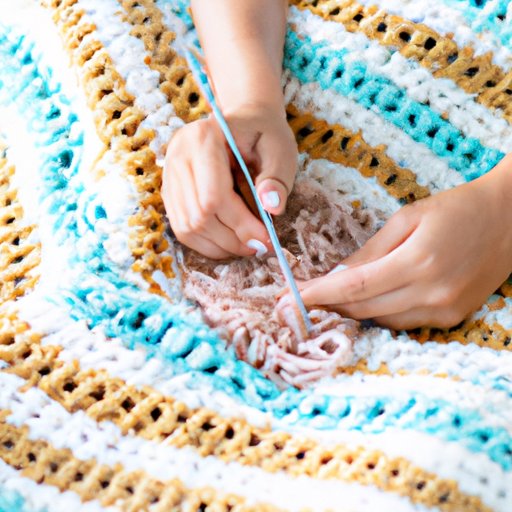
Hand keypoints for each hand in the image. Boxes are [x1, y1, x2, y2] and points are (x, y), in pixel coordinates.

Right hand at [162, 105, 297, 258]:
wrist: (243, 122)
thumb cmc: (264, 134)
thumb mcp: (280, 149)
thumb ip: (277, 178)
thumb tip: (272, 208)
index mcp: (203, 139)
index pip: (214, 196)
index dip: (241, 224)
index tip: (266, 239)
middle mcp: (178, 156)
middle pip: (199, 215)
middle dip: (232, 239)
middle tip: (260, 247)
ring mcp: (169, 175)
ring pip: (188, 227)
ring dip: (220, 246)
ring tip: (247, 246)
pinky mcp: (170, 191)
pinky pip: (183, 229)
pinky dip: (208, 243)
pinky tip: (230, 242)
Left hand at [298, 155, 511, 329]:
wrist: (509, 219)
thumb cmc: (456, 208)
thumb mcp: (408, 218)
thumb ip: (370, 251)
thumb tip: (336, 274)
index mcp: (418, 262)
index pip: (354, 286)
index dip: (318, 294)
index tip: (287, 297)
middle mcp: (431, 293)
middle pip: (363, 309)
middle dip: (326, 306)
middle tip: (295, 302)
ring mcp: (444, 311)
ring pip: (380, 321)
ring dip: (350, 312)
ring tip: (325, 302)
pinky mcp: (452, 318)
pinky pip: (402, 323)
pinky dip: (378, 315)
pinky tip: (364, 303)